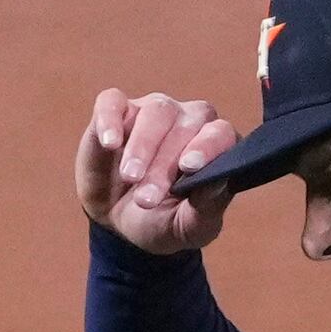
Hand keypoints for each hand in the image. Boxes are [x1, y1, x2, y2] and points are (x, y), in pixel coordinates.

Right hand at [81, 88, 238, 255]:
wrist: (116, 219)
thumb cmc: (160, 220)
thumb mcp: (186, 228)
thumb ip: (206, 208)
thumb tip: (217, 182)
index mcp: (212, 145)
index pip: (220, 134)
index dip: (208, 147)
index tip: (190, 167)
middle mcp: (187, 120)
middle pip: (184, 125)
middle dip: (164, 164)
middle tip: (147, 199)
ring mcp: (151, 110)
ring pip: (155, 112)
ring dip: (142, 146)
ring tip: (130, 178)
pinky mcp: (115, 110)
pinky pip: (113, 103)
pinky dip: (111, 120)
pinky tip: (110, 144)